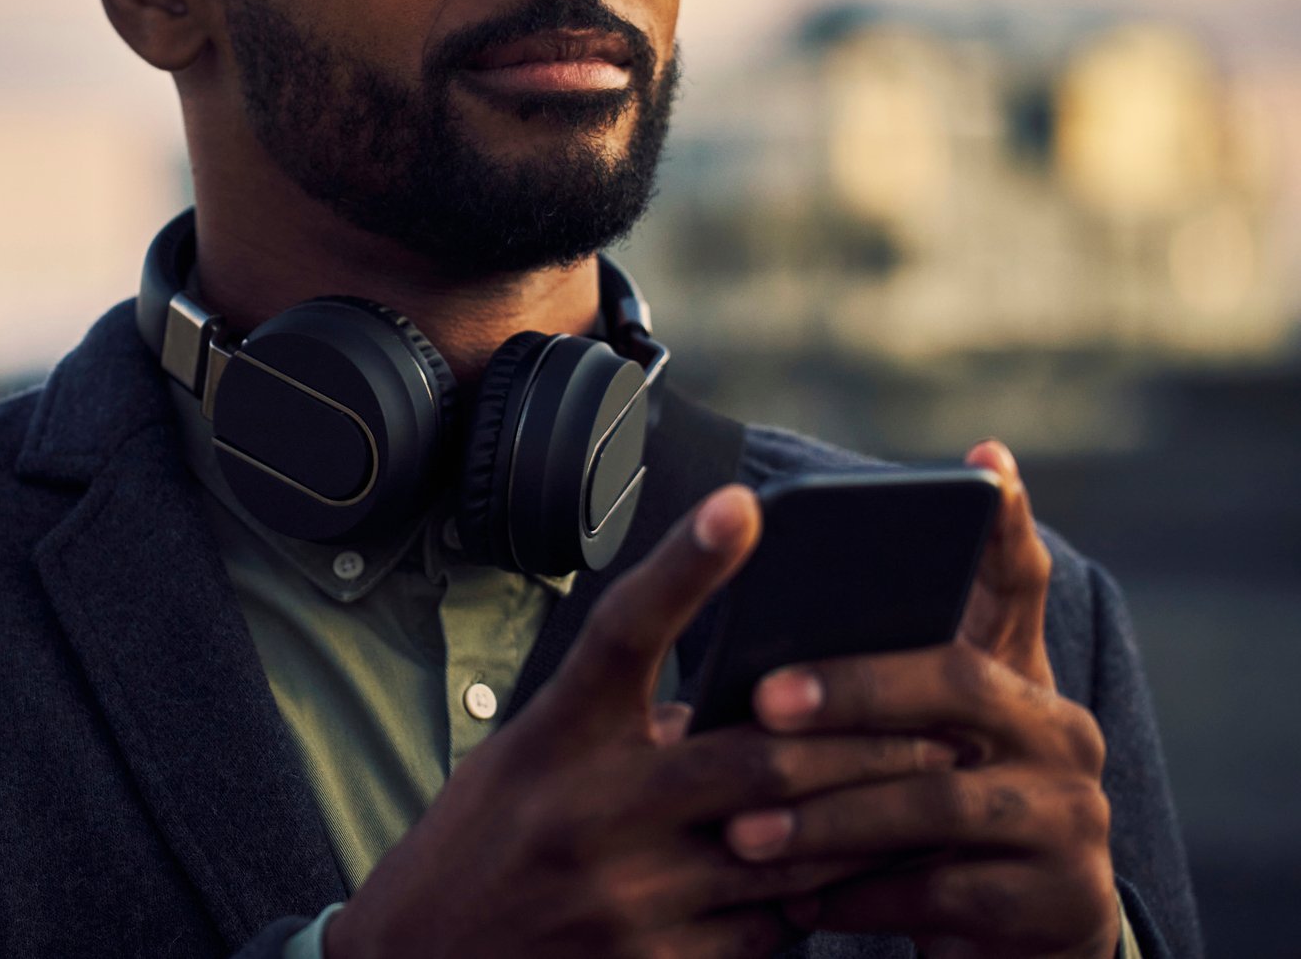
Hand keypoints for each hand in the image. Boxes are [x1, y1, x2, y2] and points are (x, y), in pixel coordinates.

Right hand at [327, 486, 961, 958]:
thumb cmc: (480, 846)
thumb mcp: (529, 762)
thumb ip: (620, 730)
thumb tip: (736, 710)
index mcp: (552, 737)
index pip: (623, 631)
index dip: (684, 564)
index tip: (745, 502)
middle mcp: (587, 809)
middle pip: (755, 755)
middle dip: (862, 742)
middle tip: (937, 725)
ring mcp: (621, 897)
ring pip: (785, 851)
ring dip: (860, 826)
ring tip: (925, 800)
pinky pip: (765, 932)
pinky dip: (809, 902)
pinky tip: (841, 884)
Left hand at [723, 442, 1118, 958]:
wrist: (1015, 950)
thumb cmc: (929, 824)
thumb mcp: (908, 746)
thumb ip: (866, 682)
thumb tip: (754, 636)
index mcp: (1018, 680)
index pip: (1018, 585)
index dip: (1004, 525)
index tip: (982, 460)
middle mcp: (1060, 733)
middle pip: (954, 683)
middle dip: (852, 689)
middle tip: (763, 701)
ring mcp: (1071, 817)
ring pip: (935, 798)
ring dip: (827, 815)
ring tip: (741, 830)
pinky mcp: (1060, 902)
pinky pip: (941, 891)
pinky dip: (858, 893)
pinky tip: (794, 898)